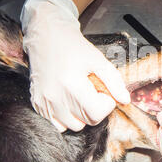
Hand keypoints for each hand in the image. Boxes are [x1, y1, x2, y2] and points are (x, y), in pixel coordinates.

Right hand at [20, 0, 129, 131]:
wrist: (46, 36)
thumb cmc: (73, 46)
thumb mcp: (98, 60)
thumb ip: (114, 81)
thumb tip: (125, 100)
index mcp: (70, 84)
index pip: (96, 114)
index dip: (106, 104)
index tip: (104, 93)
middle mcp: (54, 96)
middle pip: (86, 122)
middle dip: (95, 109)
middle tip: (93, 92)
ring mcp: (44, 102)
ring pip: (72, 126)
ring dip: (81, 115)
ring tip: (80, 96)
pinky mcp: (37, 104)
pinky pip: (57, 124)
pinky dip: (66, 117)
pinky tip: (68, 100)